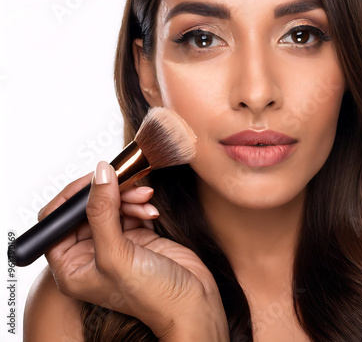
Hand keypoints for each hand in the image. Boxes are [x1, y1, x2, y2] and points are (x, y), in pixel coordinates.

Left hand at [38, 161, 228, 339]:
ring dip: (128, 196)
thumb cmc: (151, 296)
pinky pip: (131, 208)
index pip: (56, 222)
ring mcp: (114, 244)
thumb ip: (102, 212)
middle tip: (125, 183)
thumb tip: (98, 175)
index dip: (71, 197)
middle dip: (108, 194)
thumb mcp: (116, 254)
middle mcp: (90, 255)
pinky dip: (140, 203)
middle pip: (87, 209)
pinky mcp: (136, 236)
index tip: (94, 178)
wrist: (191, 302)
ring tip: (145, 198)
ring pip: (111, 205)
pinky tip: (151, 210)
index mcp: (72, 267)